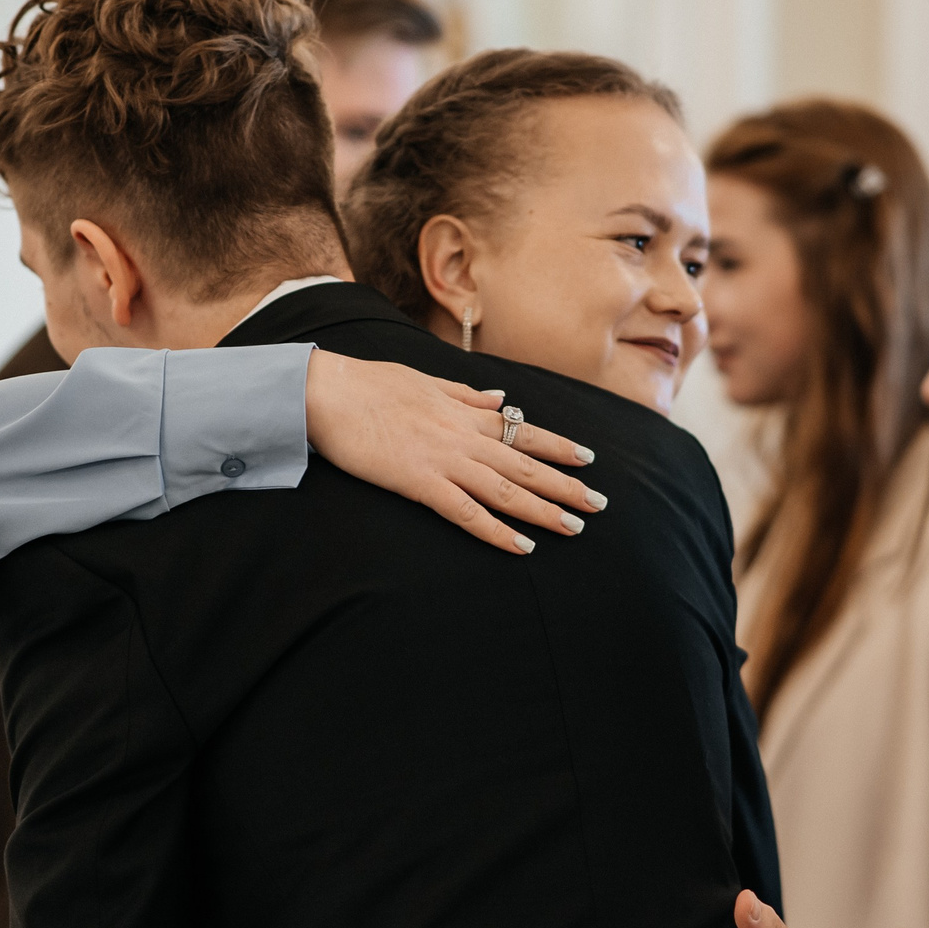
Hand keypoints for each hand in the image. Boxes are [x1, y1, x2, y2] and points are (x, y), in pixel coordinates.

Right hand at [304, 350, 605, 554]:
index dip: (559, 447)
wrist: (328, 391)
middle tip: (600, 504)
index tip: (589, 459)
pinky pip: (467, 513)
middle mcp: (463, 436)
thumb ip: (466, 394)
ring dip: (544, 510)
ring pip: (506, 490)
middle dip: (566, 485)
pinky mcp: (420, 482)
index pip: (524, 431)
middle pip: (526, 466)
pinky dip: (497, 531)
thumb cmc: (371, 385)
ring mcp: (444, 460)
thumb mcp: (427, 380)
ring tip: (575, 526)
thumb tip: (501, 397)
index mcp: (465, 412)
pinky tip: (522, 546)